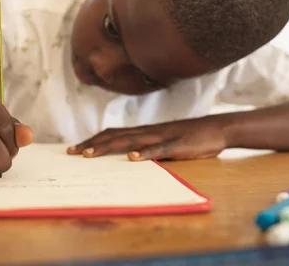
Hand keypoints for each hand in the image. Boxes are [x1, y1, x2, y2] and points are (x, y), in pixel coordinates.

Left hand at [67, 116, 226, 160]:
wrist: (216, 128)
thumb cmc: (189, 138)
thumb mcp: (164, 143)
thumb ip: (147, 149)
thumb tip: (127, 160)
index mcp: (144, 132)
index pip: (113, 134)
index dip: (93, 140)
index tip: (75, 149)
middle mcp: (148, 132)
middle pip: (115, 136)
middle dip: (92, 145)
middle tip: (71, 153)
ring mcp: (161, 137)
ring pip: (130, 141)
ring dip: (108, 148)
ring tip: (90, 155)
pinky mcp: (176, 145)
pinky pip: (158, 150)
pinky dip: (144, 154)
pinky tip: (132, 158)